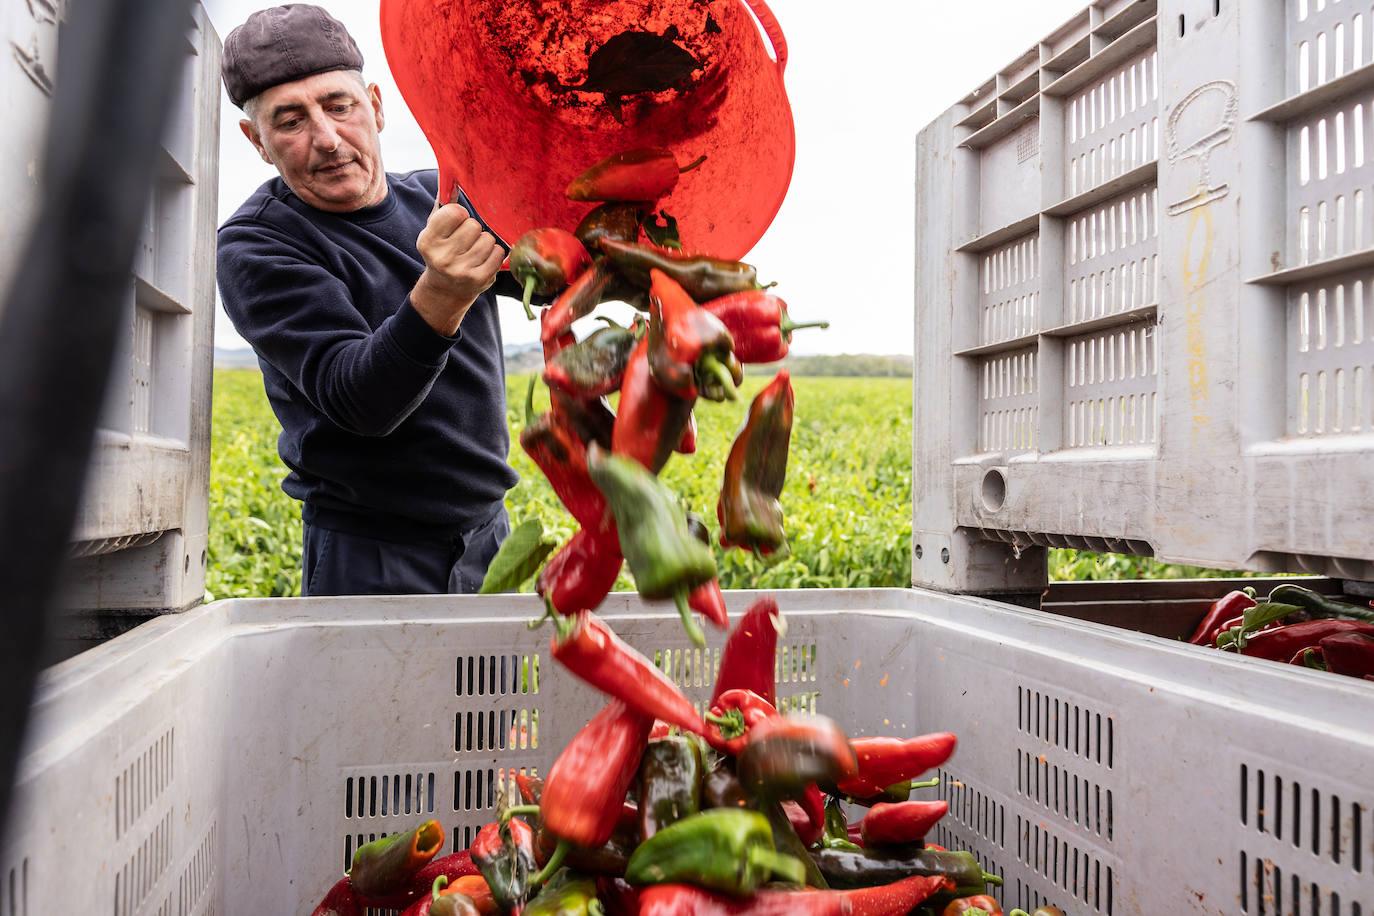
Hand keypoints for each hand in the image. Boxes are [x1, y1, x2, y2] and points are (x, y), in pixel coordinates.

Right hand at [410, 200, 503, 335]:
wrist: (445, 289)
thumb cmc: (442, 251)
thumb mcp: (434, 231)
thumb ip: (443, 206)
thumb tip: (451, 177)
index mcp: (428, 241)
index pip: (455, 212)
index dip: (459, 215)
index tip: (456, 224)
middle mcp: (443, 258)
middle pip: (474, 225)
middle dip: (473, 230)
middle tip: (465, 241)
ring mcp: (462, 270)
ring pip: (488, 239)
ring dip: (485, 242)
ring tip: (474, 251)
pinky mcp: (480, 279)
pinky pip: (499, 253)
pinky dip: (494, 254)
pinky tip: (483, 260)